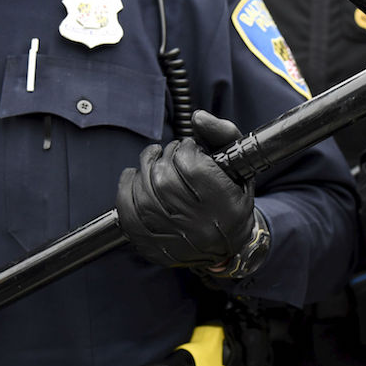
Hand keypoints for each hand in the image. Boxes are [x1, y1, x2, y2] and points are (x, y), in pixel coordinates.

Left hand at [116, 111, 270, 277]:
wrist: (229, 245)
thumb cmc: (232, 196)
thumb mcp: (239, 162)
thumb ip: (222, 133)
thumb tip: (197, 118)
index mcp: (226, 206)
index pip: (192, 166)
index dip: (185, 148)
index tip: (188, 146)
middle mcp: (201, 227)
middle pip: (164, 180)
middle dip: (163, 157)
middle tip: (169, 152)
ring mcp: (175, 241)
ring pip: (144, 195)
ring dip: (144, 169)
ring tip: (153, 160)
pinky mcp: (154, 247)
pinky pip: (128, 214)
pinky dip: (126, 189)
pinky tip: (134, 177)